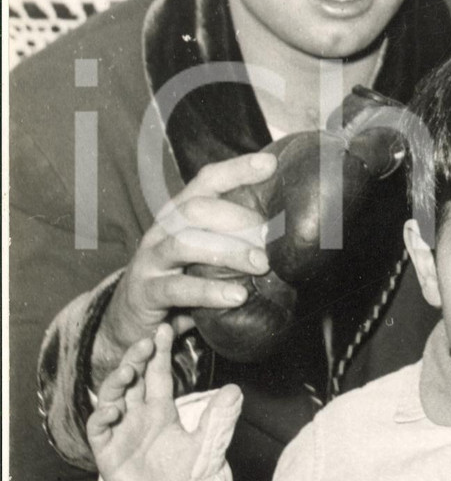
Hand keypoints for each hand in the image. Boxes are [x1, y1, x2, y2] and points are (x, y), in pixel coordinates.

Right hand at [87, 324, 241, 480]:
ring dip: (116, 382)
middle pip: (132, 379)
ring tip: (128, 372)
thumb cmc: (186, 476)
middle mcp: (138, 415)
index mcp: (161, 408)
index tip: (163, 329)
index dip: (159, 352)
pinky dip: (102, 417)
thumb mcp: (206, 445)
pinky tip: (113, 410)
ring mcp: (121, 431)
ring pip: (111, 397)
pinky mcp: (107, 452)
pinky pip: (99, 429)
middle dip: (136, 359)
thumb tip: (235, 390)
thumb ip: (218, 419)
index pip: (158, 374)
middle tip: (145, 343)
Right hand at [90, 151, 276, 384]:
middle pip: (196, 210)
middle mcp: (163, 229)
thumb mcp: (206, 251)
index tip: (271, 165)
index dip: (237, 170)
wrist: (133, 316)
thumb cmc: (181, 276)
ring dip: (228, 252)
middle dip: (237, 218)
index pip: (207, 181)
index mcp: (180, 213)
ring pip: (185, 244)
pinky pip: (177, 288)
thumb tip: (286, 234)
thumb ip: (235, 238)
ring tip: (261, 265)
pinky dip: (209, 290)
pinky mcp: (146, 291)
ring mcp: (151, 259)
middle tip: (271, 237)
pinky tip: (237, 296)